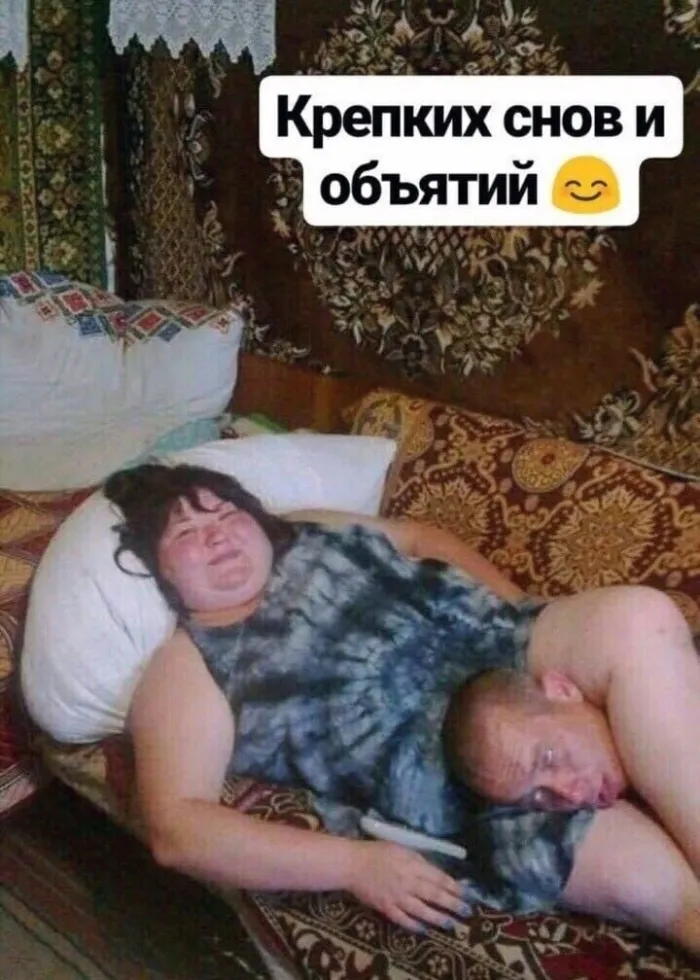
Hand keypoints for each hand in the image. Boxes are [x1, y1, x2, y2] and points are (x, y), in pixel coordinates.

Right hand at [346, 840, 466, 931]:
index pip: (438, 877)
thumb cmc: (378, 852)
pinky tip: (424, 930)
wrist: (352, 864)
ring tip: (450, 924)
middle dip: (452, 904)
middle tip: (467, 911)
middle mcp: (407, 881)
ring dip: (437, 918)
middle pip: (434, 894)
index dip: (454, 886)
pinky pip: (402, 920)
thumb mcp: (401, 849)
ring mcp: (396, 897)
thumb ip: (419, 861)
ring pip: (421, 910)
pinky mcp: (386, 908)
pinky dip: (414, 926)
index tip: (467, 893)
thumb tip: (436, 872)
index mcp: (412, 864)